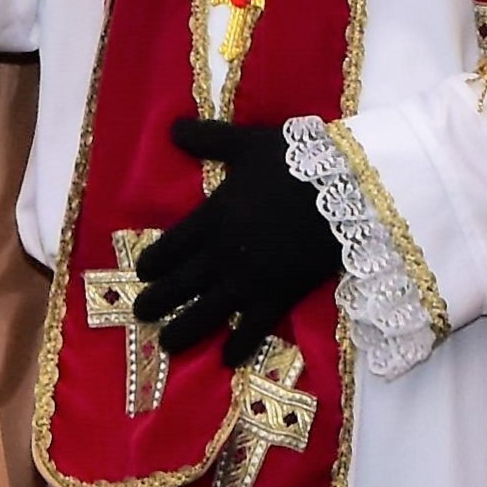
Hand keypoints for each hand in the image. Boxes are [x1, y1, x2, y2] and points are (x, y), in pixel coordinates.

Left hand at [130, 117, 346, 366]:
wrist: (345, 190)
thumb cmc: (295, 163)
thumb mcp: (246, 143)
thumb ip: (208, 138)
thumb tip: (172, 127)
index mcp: (211, 218)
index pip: (170, 247)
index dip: (153, 262)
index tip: (142, 273)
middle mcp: (222, 254)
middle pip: (179, 284)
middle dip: (156, 301)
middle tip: (141, 313)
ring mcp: (248, 280)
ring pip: (205, 312)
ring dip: (183, 330)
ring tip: (166, 344)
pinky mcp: (278, 296)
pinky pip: (253, 328)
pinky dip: (239, 345)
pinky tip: (228, 359)